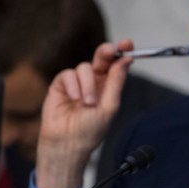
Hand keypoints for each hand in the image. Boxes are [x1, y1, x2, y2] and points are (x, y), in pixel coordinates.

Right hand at [35, 40, 133, 187]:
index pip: (117, 65)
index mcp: (109, 86)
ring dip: (88, 84)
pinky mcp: (61, 85)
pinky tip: (74, 98)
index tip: (128, 44)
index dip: (122, 52)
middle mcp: (94, 82)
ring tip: (88, 103)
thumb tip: (126, 60)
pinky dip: (73, 85)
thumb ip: (116, 81)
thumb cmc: (91, 129)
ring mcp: (77, 83)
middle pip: (101, 58)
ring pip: (85, 68)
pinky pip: (68, 74)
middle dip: (106, 52)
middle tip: (110, 51)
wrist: (68, 143)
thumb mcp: (109, 105)